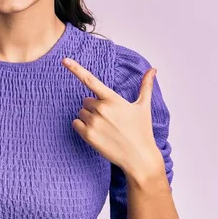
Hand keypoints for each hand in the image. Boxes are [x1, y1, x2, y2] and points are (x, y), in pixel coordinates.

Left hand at [62, 58, 163, 177]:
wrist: (139, 158)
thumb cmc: (142, 131)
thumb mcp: (143, 107)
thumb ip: (145, 86)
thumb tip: (153, 69)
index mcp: (112, 99)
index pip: (90, 80)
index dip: (75, 68)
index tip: (64, 60)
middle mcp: (101, 109)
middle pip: (86, 101)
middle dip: (94, 107)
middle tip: (110, 119)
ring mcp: (93, 122)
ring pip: (81, 112)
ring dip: (89, 117)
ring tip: (106, 128)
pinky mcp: (88, 135)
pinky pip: (76, 123)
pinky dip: (82, 127)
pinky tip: (97, 133)